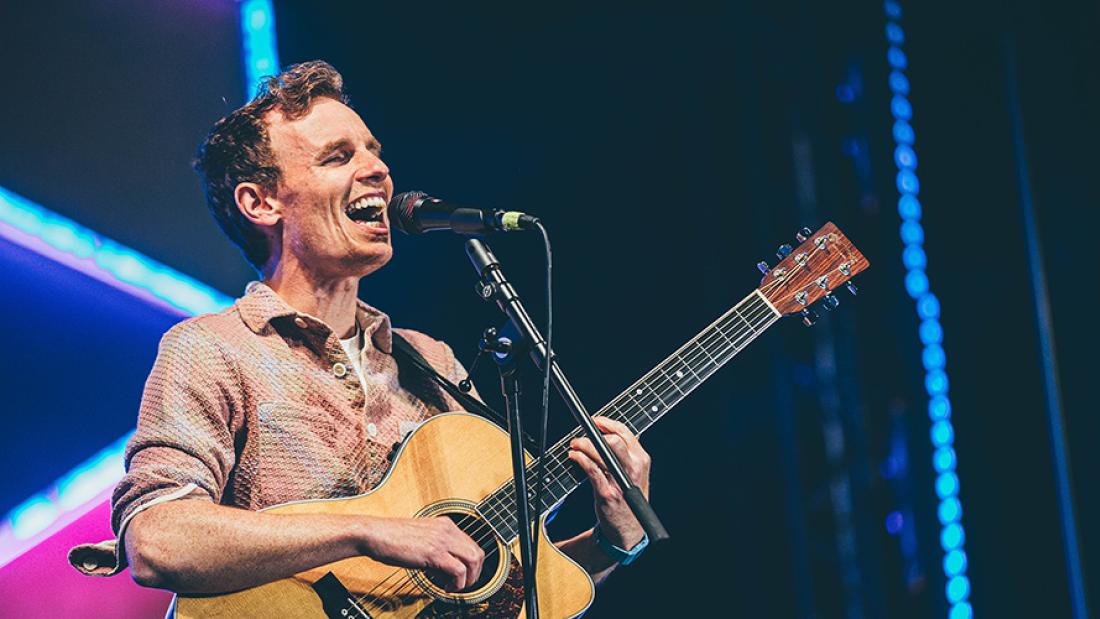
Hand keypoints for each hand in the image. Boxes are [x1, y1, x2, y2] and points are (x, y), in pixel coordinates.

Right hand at [358, 516, 484, 590]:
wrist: (374, 533)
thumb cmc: (390, 538)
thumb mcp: (421, 541)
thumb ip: (436, 551)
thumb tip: (446, 571)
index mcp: (444, 524)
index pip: (471, 544)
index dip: (470, 564)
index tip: (463, 576)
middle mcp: (446, 529)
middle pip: (477, 552)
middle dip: (475, 573)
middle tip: (463, 585)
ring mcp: (441, 539)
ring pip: (473, 560)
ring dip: (469, 579)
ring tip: (455, 587)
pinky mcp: (434, 552)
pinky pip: (459, 570)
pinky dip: (457, 583)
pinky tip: (445, 587)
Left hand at [568, 416, 650, 549]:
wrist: (629, 527)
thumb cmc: (628, 496)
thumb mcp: (633, 472)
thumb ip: (625, 453)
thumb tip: (604, 433)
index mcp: (641, 459)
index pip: (625, 432)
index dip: (607, 423)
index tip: (594, 421)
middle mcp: (633, 468)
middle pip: (614, 440)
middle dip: (594, 434)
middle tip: (582, 436)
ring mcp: (620, 480)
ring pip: (600, 452)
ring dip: (583, 446)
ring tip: (575, 446)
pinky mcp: (607, 492)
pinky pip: (591, 469)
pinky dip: (580, 459)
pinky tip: (574, 456)